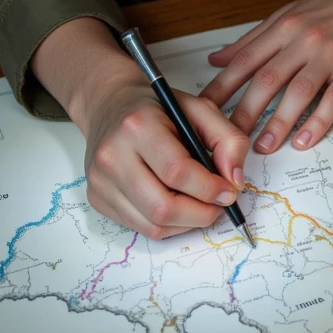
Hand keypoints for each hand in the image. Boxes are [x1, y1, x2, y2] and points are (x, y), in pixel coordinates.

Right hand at [80, 73, 249, 239]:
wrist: (111, 104)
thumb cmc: (157, 108)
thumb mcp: (198, 108)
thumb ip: (227, 138)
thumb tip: (235, 180)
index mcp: (137, 125)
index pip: (177, 171)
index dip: (209, 188)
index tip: (230, 191)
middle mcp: (112, 155)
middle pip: (163, 207)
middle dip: (201, 213)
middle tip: (219, 205)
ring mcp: (100, 180)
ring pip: (153, 225)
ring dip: (187, 223)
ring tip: (201, 205)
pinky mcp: (97, 198)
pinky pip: (140, 227)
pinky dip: (168, 224)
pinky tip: (178, 205)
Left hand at [199, 0, 332, 153]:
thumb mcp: (291, 13)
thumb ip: (254, 38)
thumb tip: (216, 58)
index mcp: (284, 26)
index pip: (244, 60)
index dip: (221, 87)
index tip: (202, 110)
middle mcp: (303, 40)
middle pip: (266, 80)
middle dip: (244, 113)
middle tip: (228, 140)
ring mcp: (330, 54)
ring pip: (297, 93)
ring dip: (278, 123)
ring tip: (264, 146)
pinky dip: (318, 122)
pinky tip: (305, 140)